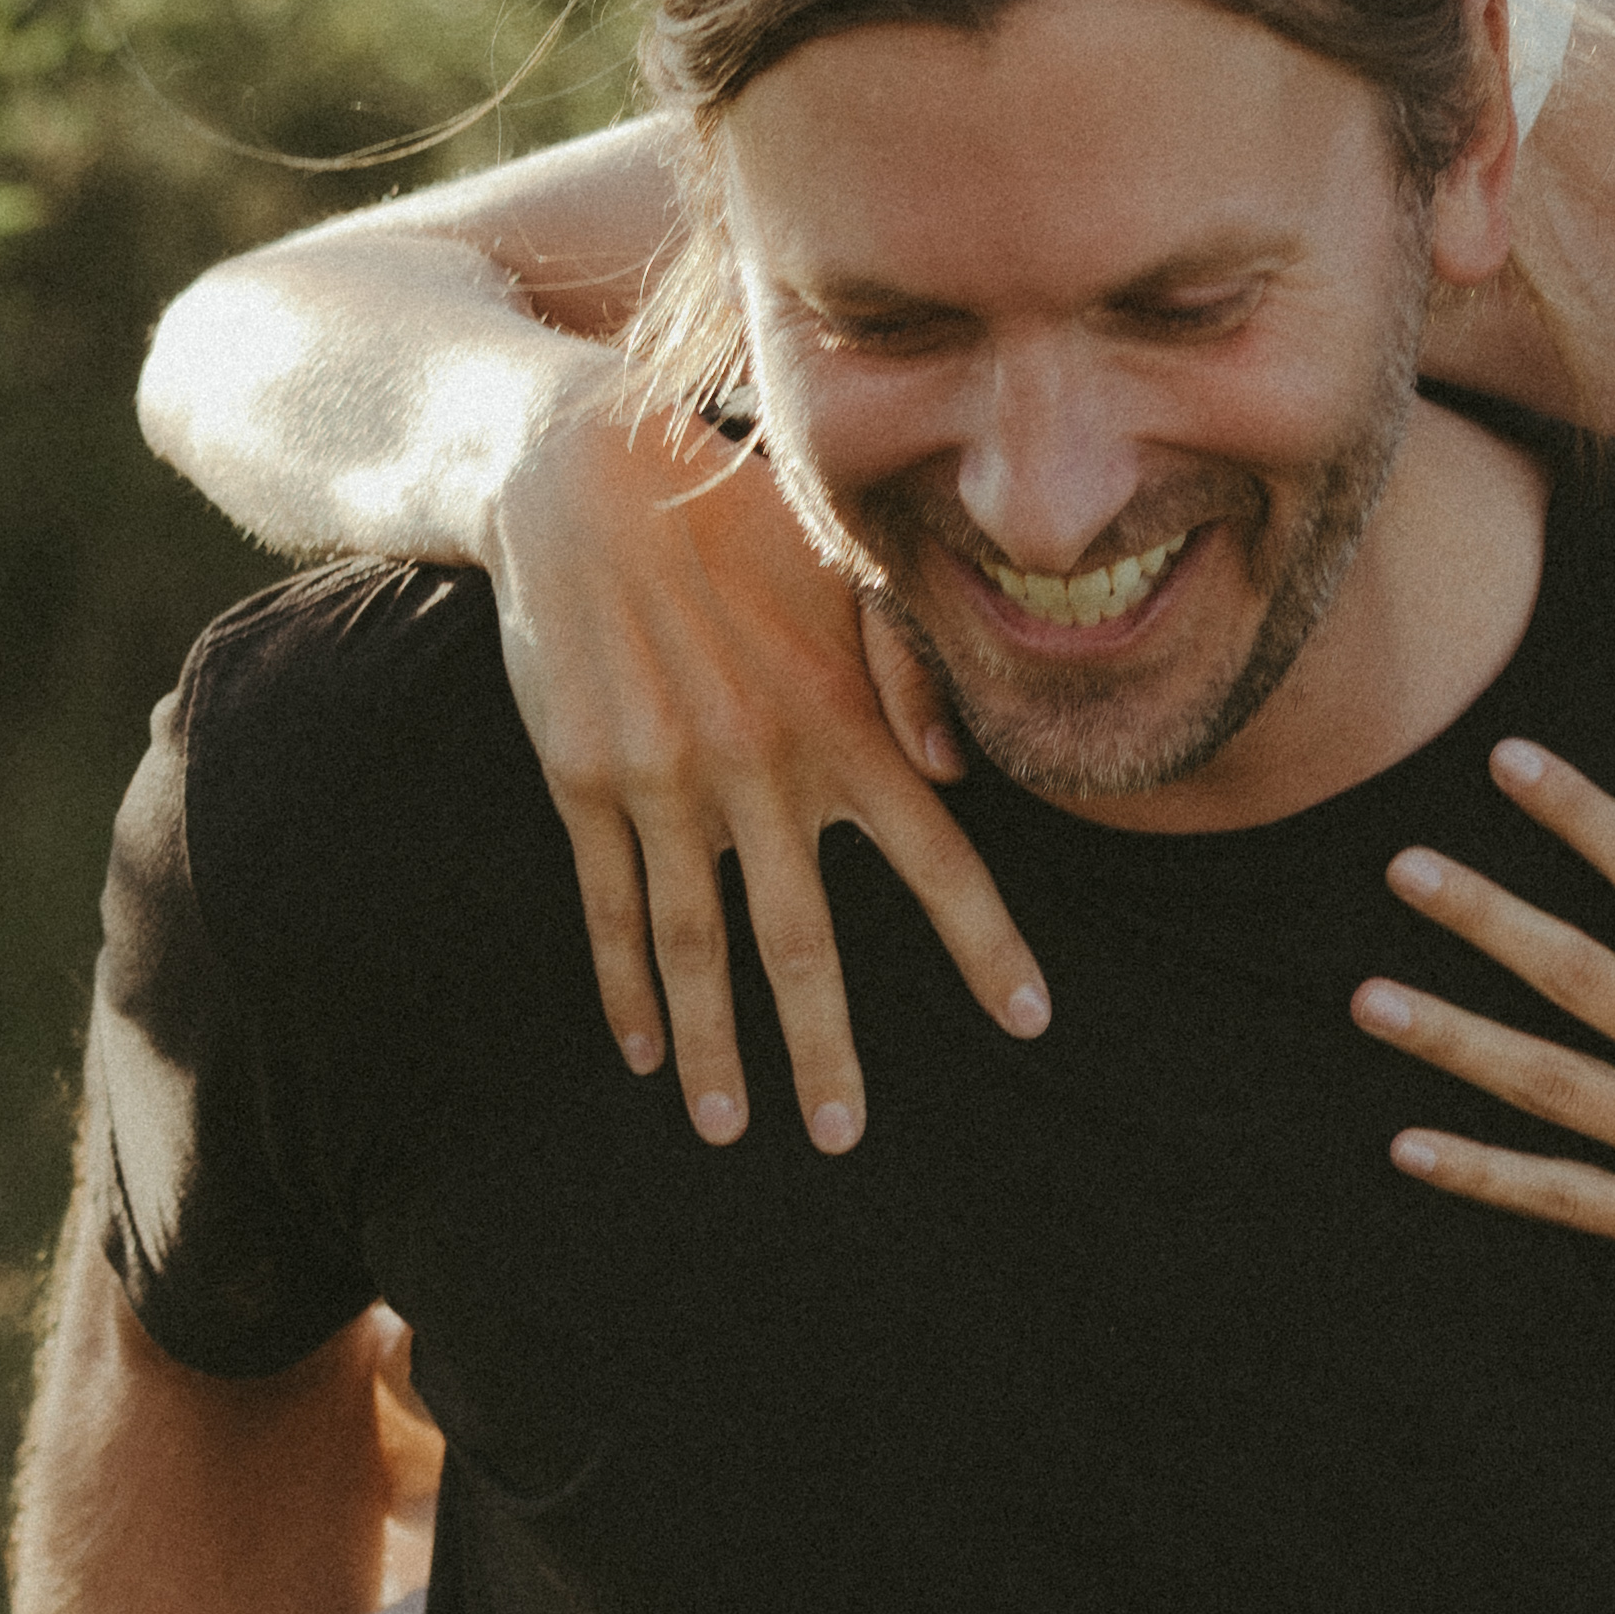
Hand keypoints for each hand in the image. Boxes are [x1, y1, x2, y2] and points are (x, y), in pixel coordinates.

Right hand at [486, 381, 1051, 1149]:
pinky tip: (642, 1049)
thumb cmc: (740, 520)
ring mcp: (666, 783)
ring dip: (714, 1048)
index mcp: (843, 722)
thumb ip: (914, 671)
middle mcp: (759, 768)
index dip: (986, 943)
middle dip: (826, 1050)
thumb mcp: (847, 573)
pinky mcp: (586, 781)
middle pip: (802, 943)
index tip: (1031, 1019)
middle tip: (846, 1137)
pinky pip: (612, 907)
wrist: (583, 476)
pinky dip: (627, 986)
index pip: (937, 857)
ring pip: (697, 947)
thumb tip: (962, 774)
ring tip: (728, 1130)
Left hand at [1354, 737, 1614, 1358]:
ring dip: (1453, 1039)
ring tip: (1369, 1000)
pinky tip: (1408, 1145)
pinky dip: (1481, 1174)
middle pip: (1576, 974)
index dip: (1581, 815)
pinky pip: (1558, 1195)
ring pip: (1545, 1082)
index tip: (1510, 762)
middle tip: (1403, 869)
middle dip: (1485, 918)